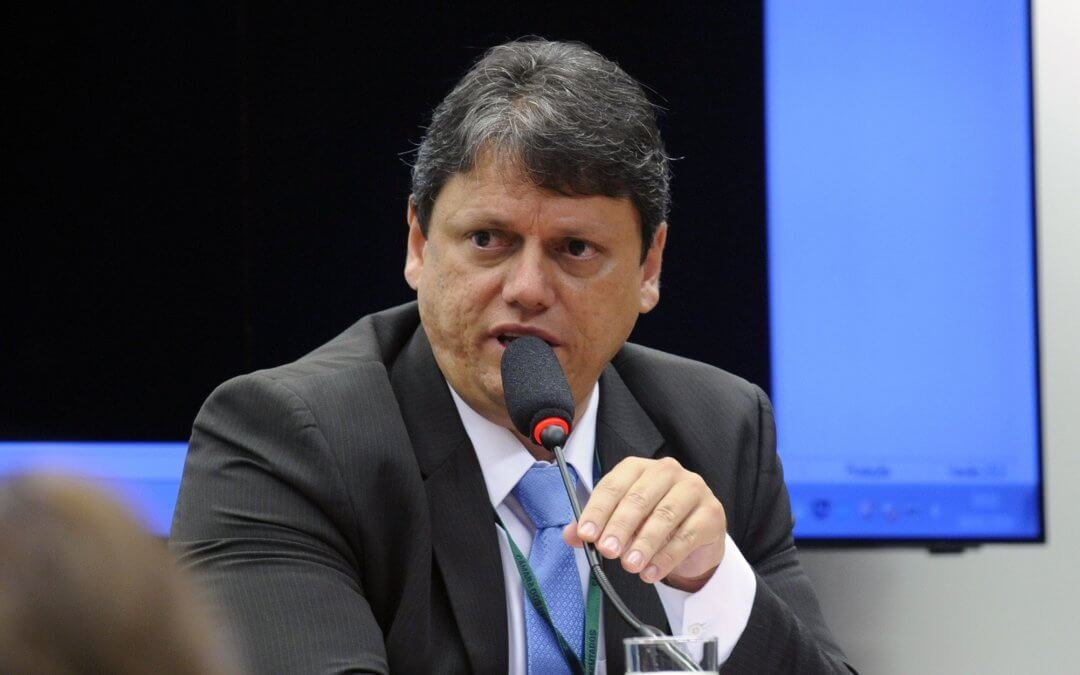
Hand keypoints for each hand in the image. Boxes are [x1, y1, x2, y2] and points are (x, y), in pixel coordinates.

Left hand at [562, 456, 726, 591]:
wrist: (695, 537)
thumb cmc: (653, 522)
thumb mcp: (622, 523)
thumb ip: (596, 527)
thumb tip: (571, 535)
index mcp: (639, 468)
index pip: (614, 485)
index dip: (598, 510)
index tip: (586, 534)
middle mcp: (667, 472)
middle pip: (639, 498)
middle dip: (620, 526)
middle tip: (607, 550)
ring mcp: (693, 490)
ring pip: (665, 516)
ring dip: (644, 543)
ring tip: (629, 565)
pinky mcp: (711, 513)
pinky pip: (687, 536)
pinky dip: (666, 557)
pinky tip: (651, 572)